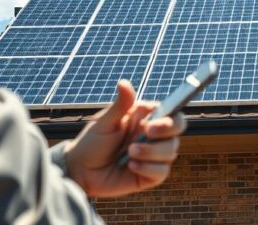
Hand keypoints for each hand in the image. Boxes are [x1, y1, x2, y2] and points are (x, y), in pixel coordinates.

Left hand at [62, 80, 186, 197]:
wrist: (81, 172)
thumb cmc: (92, 142)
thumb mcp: (105, 122)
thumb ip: (120, 105)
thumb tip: (123, 82)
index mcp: (146, 119)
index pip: (171, 113)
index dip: (169, 118)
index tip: (152, 124)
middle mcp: (153, 136)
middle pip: (177, 132)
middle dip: (166, 133)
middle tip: (147, 134)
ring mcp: (153, 156)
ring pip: (171, 152)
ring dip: (151, 152)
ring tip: (129, 153)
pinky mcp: (150, 175)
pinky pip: (161, 172)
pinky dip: (147, 169)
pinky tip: (130, 167)